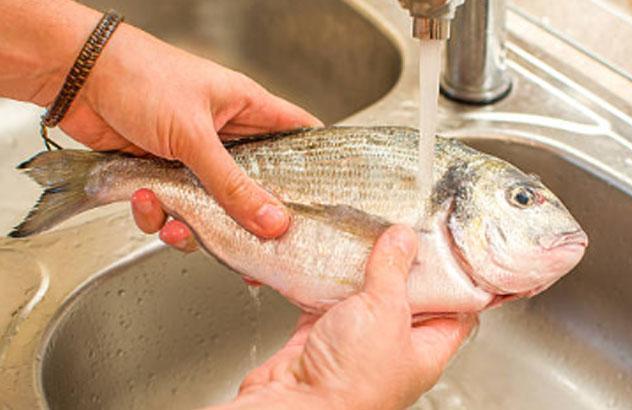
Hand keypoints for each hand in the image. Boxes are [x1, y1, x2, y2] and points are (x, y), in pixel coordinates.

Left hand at [11, 1, 320, 238]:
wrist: (74, 77)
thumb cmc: (139, 76)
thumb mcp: (193, 134)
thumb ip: (232, 184)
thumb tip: (272, 221)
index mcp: (247, 109)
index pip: (298, 134)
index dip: (313, 165)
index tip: (321, 201)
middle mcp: (226, 135)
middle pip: (255, 184)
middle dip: (248, 216)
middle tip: (248, 241)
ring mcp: (193, 156)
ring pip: (213, 206)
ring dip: (194, 223)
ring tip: (175, 219)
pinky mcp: (162, 172)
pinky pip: (174, 208)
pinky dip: (158, 214)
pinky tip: (144, 199)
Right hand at [207, 225, 477, 409]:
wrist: (294, 406)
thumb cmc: (351, 384)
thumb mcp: (386, 313)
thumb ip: (394, 271)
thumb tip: (403, 239)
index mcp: (427, 348)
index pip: (456, 307)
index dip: (458, 277)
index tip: (453, 246)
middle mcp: (394, 345)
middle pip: (409, 295)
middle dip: (405, 261)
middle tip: (405, 228)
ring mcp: (358, 340)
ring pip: (367, 294)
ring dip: (364, 267)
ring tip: (370, 232)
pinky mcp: (323, 335)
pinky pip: (328, 299)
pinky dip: (326, 279)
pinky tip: (330, 256)